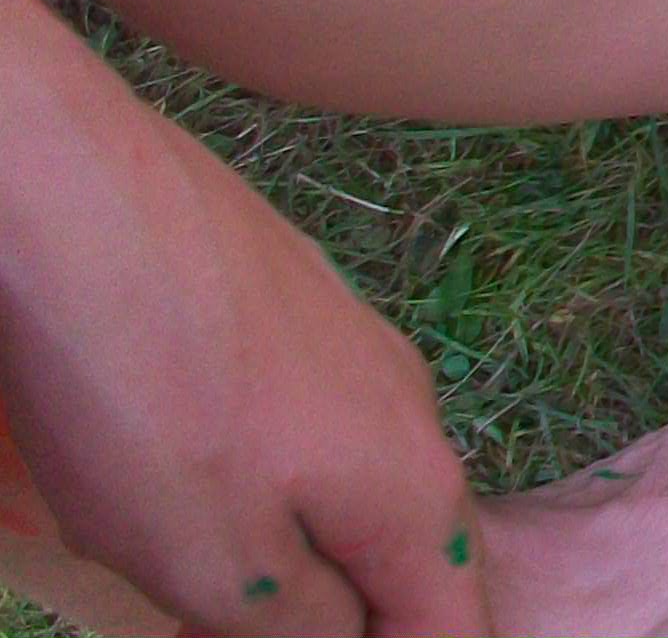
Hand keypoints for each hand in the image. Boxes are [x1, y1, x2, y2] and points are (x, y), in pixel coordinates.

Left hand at [0, 91, 485, 637]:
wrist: (81, 201)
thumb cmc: (147, 397)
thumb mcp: (214, 567)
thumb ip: (303, 627)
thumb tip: (346, 633)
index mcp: (413, 492)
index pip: (458, 622)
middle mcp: (411, 410)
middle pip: (407, 551)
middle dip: (351, 610)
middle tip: (237, 623)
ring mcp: (354, 343)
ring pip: (350, 480)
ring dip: (298, 544)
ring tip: (206, 570)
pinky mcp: (290, 301)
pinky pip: (303, 420)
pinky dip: (265, 473)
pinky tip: (180, 467)